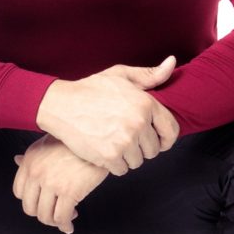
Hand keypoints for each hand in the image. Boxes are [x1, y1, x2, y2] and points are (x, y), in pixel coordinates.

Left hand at [12, 135, 109, 233]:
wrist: (97, 138)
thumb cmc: (75, 140)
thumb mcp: (46, 142)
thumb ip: (31, 156)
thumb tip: (17, 160)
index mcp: (30, 161)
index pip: (19, 192)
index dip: (31, 201)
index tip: (41, 202)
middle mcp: (37, 173)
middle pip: (30, 207)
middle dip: (42, 214)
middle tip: (54, 213)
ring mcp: (52, 183)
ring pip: (45, 216)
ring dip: (54, 222)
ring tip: (65, 217)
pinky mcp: (69, 192)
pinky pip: (61, 218)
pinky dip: (65, 225)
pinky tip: (69, 225)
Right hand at [35, 56, 179, 174]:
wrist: (61, 105)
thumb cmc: (90, 89)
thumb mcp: (121, 75)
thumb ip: (150, 74)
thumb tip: (172, 63)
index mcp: (146, 103)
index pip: (171, 130)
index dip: (166, 139)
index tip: (158, 141)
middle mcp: (139, 123)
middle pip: (153, 150)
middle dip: (142, 147)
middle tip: (126, 138)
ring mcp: (125, 141)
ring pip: (138, 161)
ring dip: (128, 157)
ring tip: (113, 143)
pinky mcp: (110, 156)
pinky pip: (122, 170)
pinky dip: (114, 165)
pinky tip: (104, 150)